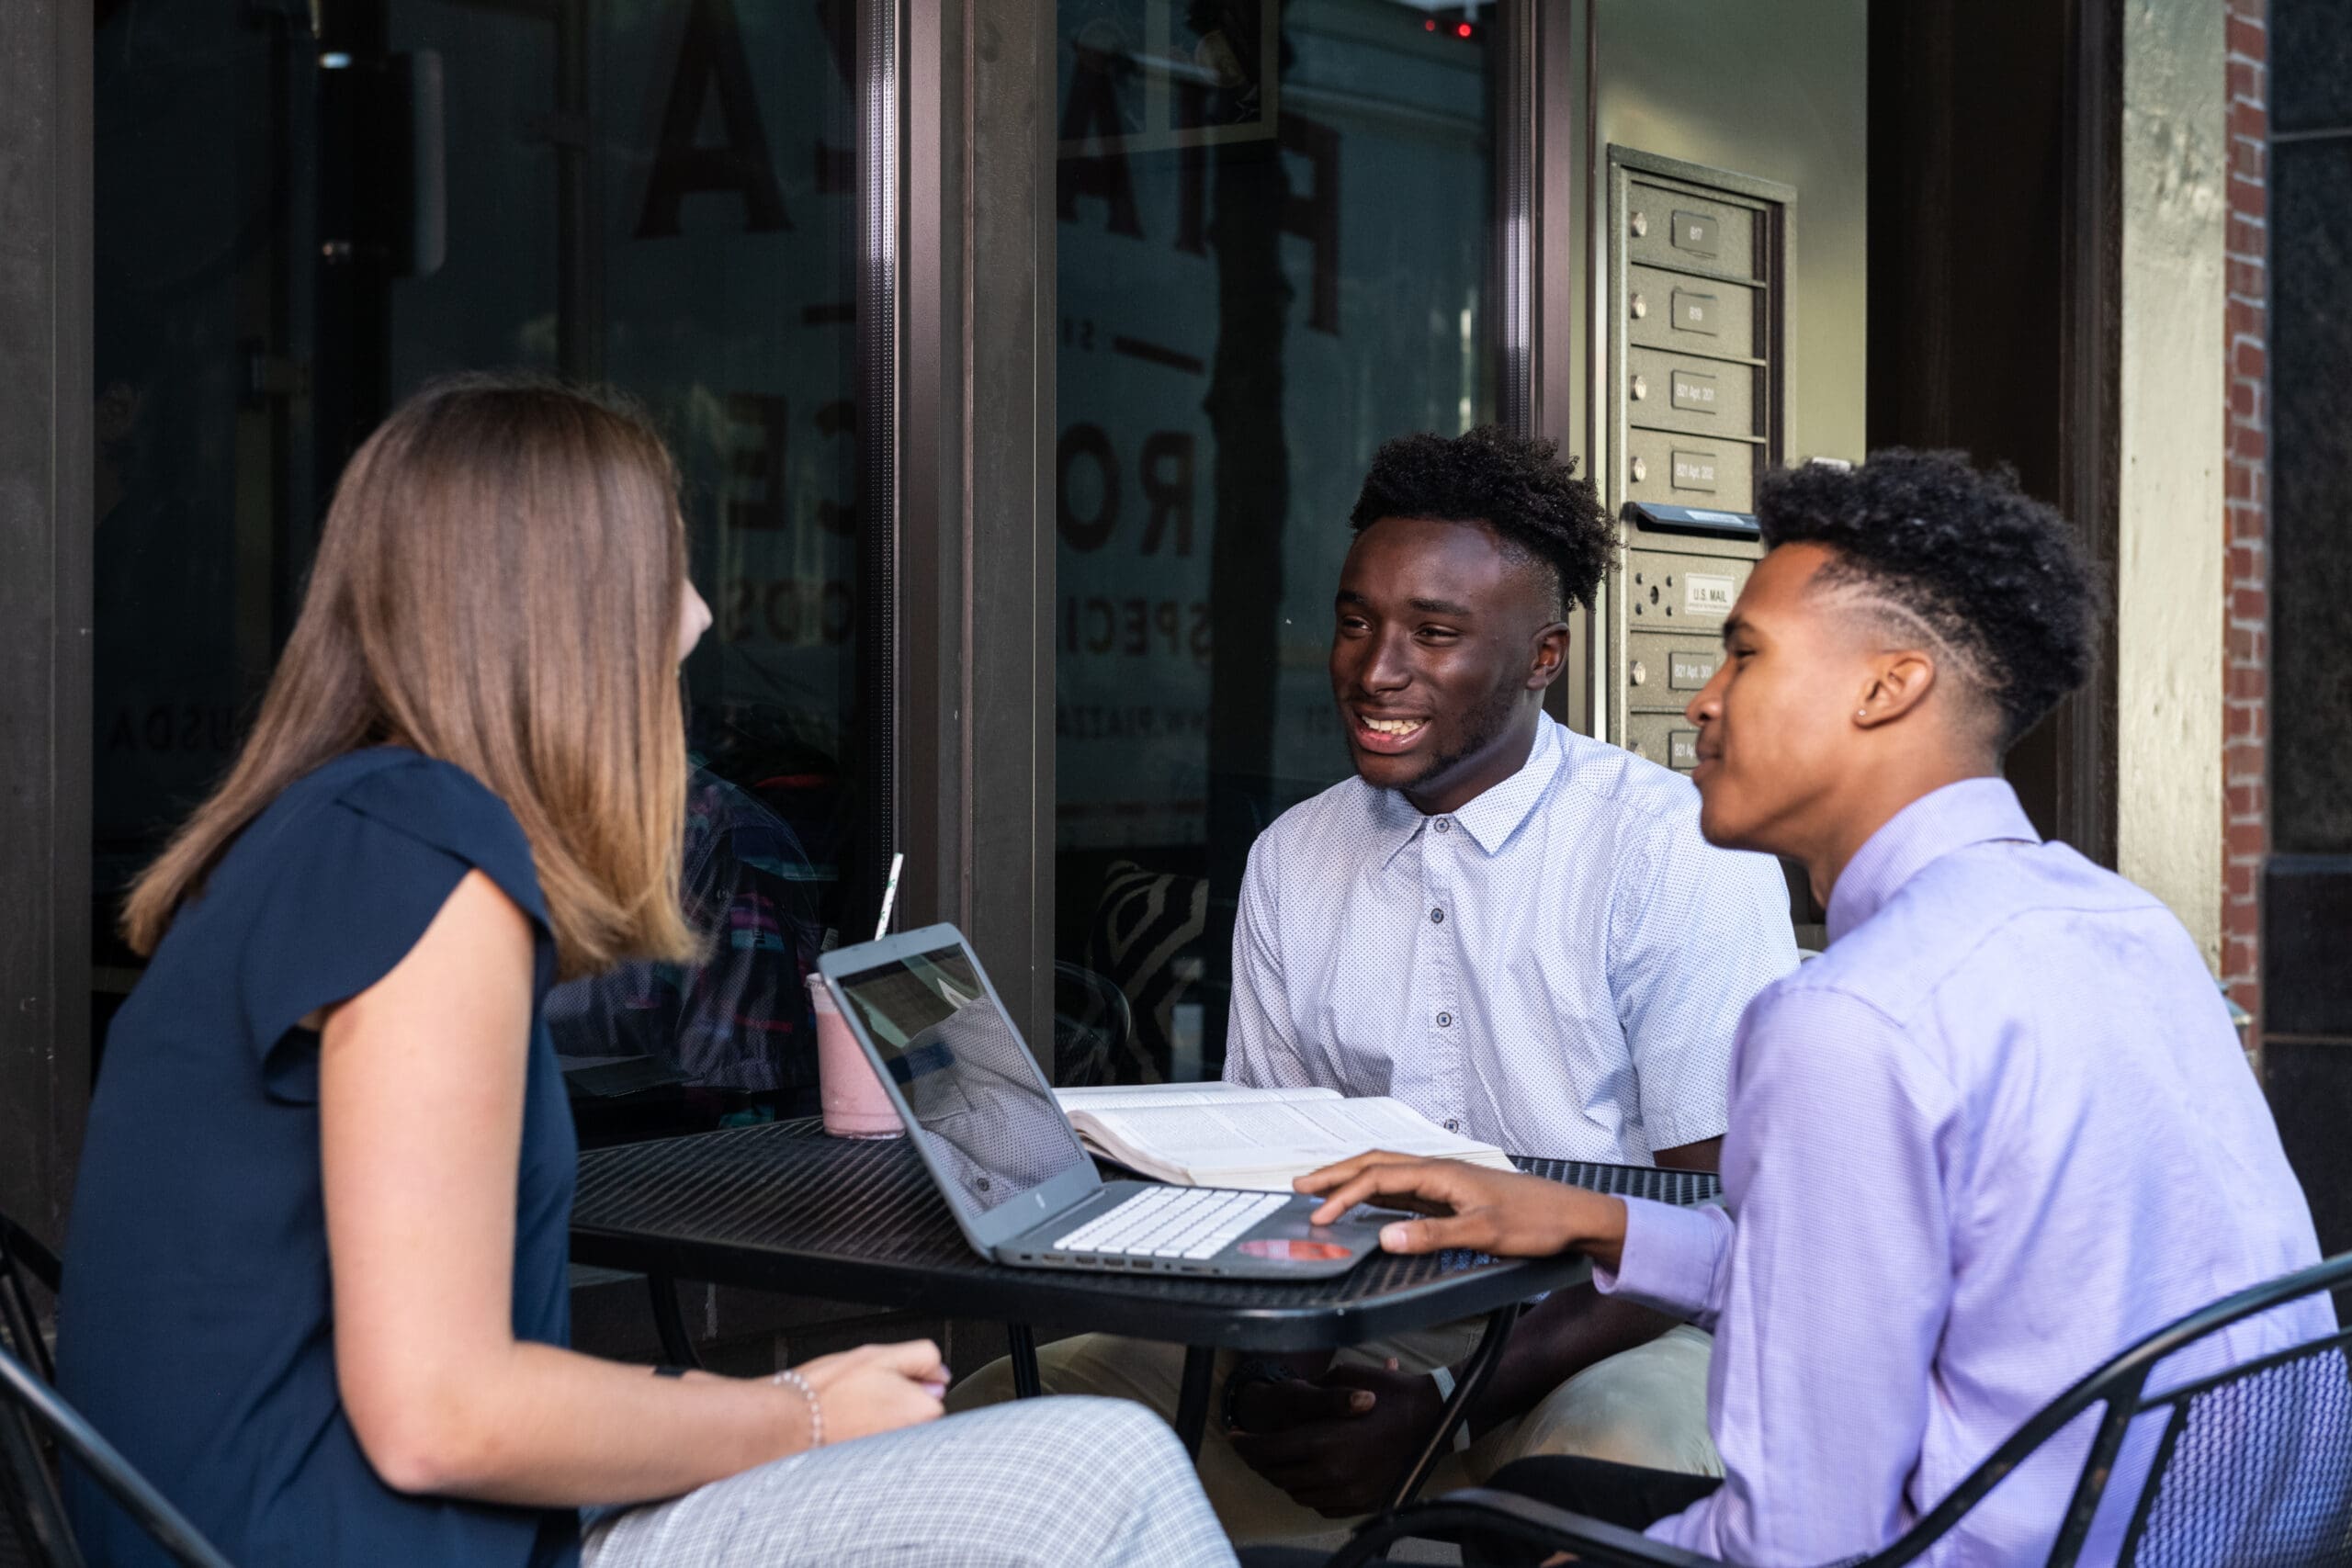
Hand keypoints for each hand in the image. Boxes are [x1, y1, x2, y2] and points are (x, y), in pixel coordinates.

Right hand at [791, 1339, 948, 1445]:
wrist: (790, 1423)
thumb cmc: (828, 1391)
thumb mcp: (880, 1354)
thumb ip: (921, 1357)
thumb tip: (939, 1372)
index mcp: (925, 1411)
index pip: (936, 1391)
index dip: (911, 1378)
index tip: (889, 1378)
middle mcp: (915, 1440)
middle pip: (918, 1412)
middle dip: (898, 1401)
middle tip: (867, 1394)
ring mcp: (894, 1457)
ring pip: (897, 1428)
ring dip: (882, 1418)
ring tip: (852, 1411)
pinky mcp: (873, 1470)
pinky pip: (880, 1448)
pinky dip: (867, 1437)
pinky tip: (846, 1427)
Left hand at [1227, 1360, 1443, 1516]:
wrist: (1431, 1416)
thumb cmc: (1389, 1391)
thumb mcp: (1344, 1379)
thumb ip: (1313, 1394)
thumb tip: (1294, 1397)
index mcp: (1322, 1440)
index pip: (1267, 1450)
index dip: (1244, 1444)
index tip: (1234, 1437)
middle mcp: (1331, 1472)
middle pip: (1278, 1475)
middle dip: (1260, 1461)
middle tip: (1253, 1448)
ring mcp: (1348, 1491)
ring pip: (1298, 1493)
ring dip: (1284, 1477)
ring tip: (1281, 1460)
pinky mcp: (1362, 1502)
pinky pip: (1322, 1505)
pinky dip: (1310, 1492)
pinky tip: (1309, 1476)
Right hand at [1297, 1152, 1627, 1271]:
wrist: (1573, 1215)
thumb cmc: (1536, 1221)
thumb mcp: (1484, 1233)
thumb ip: (1433, 1236)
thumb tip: (1385, 1238)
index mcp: (1441, 1173)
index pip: (1378, 1179)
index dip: (1343, 1196)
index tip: (1318, 1216)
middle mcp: (1438, 1171)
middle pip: (1375, 1165)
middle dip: (1336, 1174)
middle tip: (1300, 1187)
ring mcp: (1445, 1182)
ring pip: (1388, 1173)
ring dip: (1353, 1180)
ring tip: (1323, 1191)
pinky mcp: (1452, 1195)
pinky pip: (1404, 1189)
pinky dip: (1376, 1193)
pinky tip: (1369, 1207)